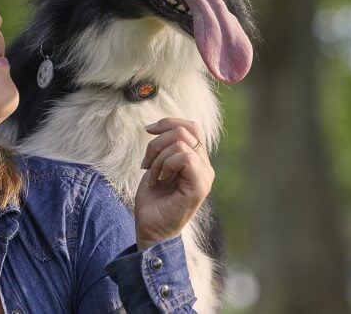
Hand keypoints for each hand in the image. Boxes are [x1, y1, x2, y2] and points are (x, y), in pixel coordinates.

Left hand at [134, 118, 214, 249]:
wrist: (151, 228)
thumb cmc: (153, 200)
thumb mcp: (156, 166)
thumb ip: (165, 147)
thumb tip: (157, 126)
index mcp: (197, 160)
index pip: (191, 126)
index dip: (168, 122)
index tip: (148, 130)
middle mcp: (205, 166)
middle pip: (185, 130)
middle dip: (157, 143)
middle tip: (146, 164)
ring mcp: (205, 176)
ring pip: (180, 143)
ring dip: (157, 157)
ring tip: (153, 176)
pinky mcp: (200, 186)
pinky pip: (183, 157)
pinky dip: (164, 165)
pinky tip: (159, 180)